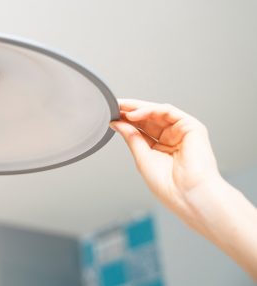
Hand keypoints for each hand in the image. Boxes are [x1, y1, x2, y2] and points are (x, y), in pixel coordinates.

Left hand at [110, 99, 220, 223]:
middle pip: (149, 118)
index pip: (142, 129)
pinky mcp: (192, 126)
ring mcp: (182, 131)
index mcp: (162, 148)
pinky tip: (134, 114)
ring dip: (138, 108)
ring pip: (158, 112)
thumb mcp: (142, 158)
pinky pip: (168, 111)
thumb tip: (117, 123)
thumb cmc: (169, 186)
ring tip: (121, 108)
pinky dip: (150, 110)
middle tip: (114, 106)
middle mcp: (173, 138)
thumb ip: (131, 138)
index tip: (111, 115)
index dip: (126, 121)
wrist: (188, 196)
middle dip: (130, 111)